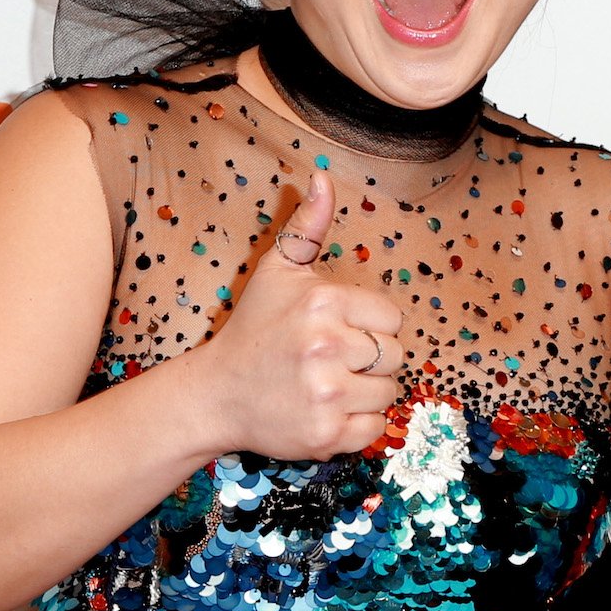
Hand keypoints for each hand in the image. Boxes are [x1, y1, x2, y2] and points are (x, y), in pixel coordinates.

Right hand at [191, 172, 407, 459]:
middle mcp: (326, 346)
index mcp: (323, 302)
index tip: (338, 332)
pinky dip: (356, 425)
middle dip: (369, 360)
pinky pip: (374, 430)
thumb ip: (308, 226)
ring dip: (364, 393)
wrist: (216, 393)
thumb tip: (321, 177)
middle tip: (329, 361)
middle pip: (395, 356)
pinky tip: (325, 410)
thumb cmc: (253, 328)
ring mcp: (326, 392)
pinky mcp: (325, 433)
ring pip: (388, 393)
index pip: (392, 319)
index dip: (369, 327)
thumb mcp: (277, 271)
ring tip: (326, 384)